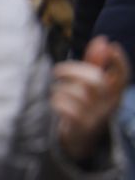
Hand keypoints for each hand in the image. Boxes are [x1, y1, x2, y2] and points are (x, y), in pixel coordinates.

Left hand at [53, 36, 128, 161]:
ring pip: (78, 93)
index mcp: (115, 93)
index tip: (111, 46)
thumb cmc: (85, 104)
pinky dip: (57, 101)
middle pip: (95, 81)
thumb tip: (102, 39)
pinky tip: (55, 101)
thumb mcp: (92, 85)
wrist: (81, 139)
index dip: (119, 61)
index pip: (123, 76)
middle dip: (73, 70)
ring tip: (57, 90)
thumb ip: (96, 63)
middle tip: (58, 70)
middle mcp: (109, 104)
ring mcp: (96, 116)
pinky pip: (67, 108)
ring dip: (61, 88)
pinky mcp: (81, 126)